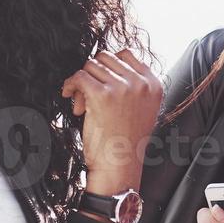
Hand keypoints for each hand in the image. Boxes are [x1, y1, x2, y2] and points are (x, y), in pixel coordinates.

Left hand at [60, 48, 161, 195]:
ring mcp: (123, 88)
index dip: (108, 66)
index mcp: (154, 84)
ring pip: (91, 66)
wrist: (119, 168)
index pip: (126, 54)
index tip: (101, 83)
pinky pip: (80, 76)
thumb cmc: (125, 143)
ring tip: (83, 104)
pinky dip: (70, 84)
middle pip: (106, 58)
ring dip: (82, 83)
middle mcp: (141, 83)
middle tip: (89, 97)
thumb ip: (133, 86)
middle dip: (94, 74)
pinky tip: (69, 96)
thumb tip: (106, 65)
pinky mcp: (103, 95)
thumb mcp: (142, 109)